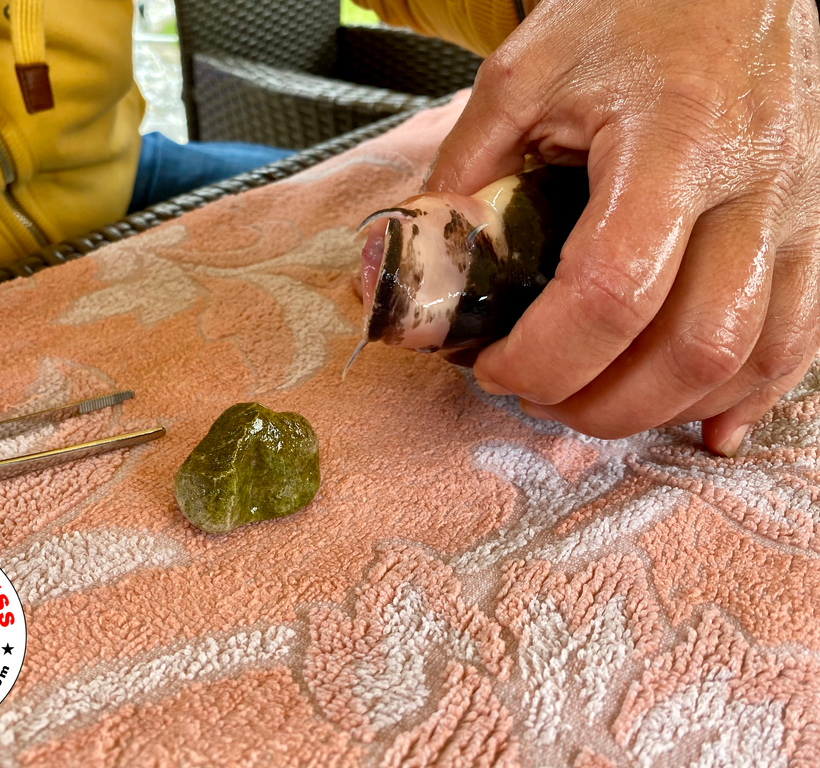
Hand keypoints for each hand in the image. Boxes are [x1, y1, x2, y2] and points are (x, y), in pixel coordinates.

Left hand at [426, 0, 819, 455]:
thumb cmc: (637, 12)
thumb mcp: (526, 74)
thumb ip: (467, 169)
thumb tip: (426, 260)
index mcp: (672, 139)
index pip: (612, 289)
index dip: (544, 355)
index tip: (495, 367)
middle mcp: (753, 183)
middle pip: (696, 344)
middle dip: (604, 402)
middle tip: (542, 396)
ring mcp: (801, 212)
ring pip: (755, 355)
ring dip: (666, 407)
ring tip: (598, 405)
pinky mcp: (816, 230)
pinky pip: (802, 338)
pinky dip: (748, 393)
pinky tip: (703, 420)